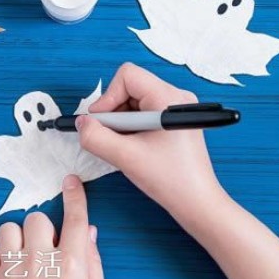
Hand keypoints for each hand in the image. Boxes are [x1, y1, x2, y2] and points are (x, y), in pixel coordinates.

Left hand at [0, 175, 106, 278]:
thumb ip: (93, 262)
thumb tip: (89, 231)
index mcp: (72, 265)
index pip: (75, 218)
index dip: (75, 195)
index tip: (70, 180)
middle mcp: (41, 262)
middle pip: (36, 219)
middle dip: (42, 230)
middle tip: (44, 249)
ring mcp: (13, 272)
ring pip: (8, 229)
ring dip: (17, 240)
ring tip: (22, 258)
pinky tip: (6, 270)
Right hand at [77, 63, 223, 216]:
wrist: (196, 202)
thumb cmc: (171, 179)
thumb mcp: (125, 157)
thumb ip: (95, 137)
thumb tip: (81, 123)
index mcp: (168, 98)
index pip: (127, 76)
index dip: (107, 97)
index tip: (101, 122)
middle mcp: (175, 97)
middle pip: (129, 88)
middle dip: (113, 112)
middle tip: (111, 137)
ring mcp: (175, 109)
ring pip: (133, 102)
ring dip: (121, 123)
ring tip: (124, 146)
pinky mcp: (173, 122)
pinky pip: (142, 114)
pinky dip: (130, 129)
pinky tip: (133, 148)